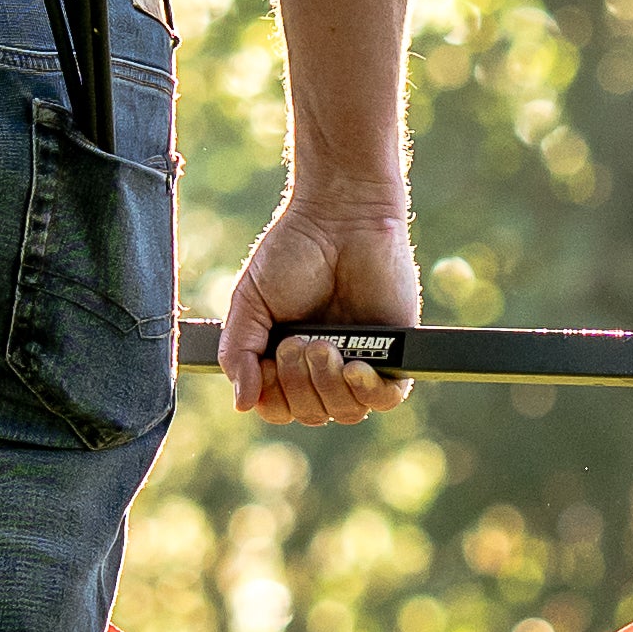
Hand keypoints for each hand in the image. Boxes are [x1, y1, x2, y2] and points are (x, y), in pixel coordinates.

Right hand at [217, 202, 418, 425]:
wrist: (340, 217)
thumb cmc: (292, 253)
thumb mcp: (248, 303)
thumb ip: (238, 353)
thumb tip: (241, 404)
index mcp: (287, 360)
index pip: (279, 408)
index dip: (272, 398)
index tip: (268, 362)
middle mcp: (324, 367)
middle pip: (311, 413)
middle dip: (297, 384)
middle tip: (298, 341)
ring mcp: (361, 361)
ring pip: (346, 411)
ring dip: (328, 385)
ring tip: (322, 345)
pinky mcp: (394, 353)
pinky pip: (386, 398)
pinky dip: (369, 391)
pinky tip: (355, 368)